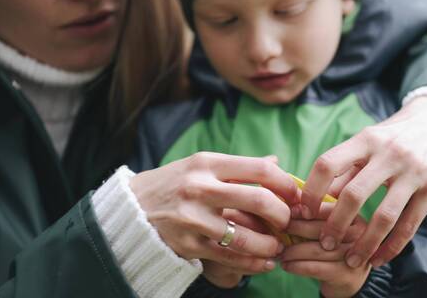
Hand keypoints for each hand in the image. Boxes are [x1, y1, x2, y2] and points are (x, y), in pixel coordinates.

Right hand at [130, 152, 297, 275]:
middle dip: (283, 215)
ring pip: (245, 236)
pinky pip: (229, 257)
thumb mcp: (201, 165)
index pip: (259, 170)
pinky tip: (264, 262)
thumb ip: (239, 168)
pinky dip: (252, 262)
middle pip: (259, 201)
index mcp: (207, 163)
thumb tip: (275, 163)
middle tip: (288, 222)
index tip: (295, 195)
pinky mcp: (187, 244)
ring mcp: (192, 218)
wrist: (131, 207)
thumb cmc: (174, 183)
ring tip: (278, 246)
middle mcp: (200, 188)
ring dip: (270, 245)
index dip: (285, 184)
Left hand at [281, 207, 369, 297]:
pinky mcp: (347, 274)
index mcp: (354, 215)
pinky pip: (315, 268)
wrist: (347, 278)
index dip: (305, 210)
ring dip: (292, 251)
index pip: (327, 209)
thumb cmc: (332, 245)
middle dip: (296, 228)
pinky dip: (296, 266)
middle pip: (321, 228)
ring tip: (279, 252)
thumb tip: (287, 198)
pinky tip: (286, 265)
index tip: (288, 213)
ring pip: (316, 250)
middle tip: (280, 230)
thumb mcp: (327, 226)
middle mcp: (359, 233)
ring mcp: (355, 254)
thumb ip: (313, 211)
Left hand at [298, 96, 426, 267]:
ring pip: (384, 216)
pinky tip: (378, 258)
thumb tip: (317, 202)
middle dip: (335, 225)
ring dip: (364, 244)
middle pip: (353, 194)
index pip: (327, 164)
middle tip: (325, 244)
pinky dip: (391, 247)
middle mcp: (389, 154)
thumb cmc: (392, 138)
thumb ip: (344, 170)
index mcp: (365, 140)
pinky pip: (409, 225)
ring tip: (351, 260)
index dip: (312, 191)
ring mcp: (414, 172)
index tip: (304, 212)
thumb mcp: (367, 144)